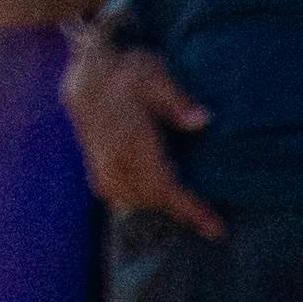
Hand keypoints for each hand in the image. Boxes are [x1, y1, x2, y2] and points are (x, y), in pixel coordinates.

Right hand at [64, 26, 219, 236]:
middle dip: (183, 211)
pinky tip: (154, 192)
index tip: (216, 228)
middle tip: (211, 222)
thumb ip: (177, 98)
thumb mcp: (153, 74)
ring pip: (139, 201)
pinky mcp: (97, 173)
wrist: (86, 76)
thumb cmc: (126, 73)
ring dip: (162, 205)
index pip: (165, 186)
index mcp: (132, 141)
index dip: (191, 209)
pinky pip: (122, 198)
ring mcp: (104, 168)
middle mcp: (116, 160)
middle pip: (155, 199)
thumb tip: (203, 120)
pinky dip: (141, 200)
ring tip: (187, 206)